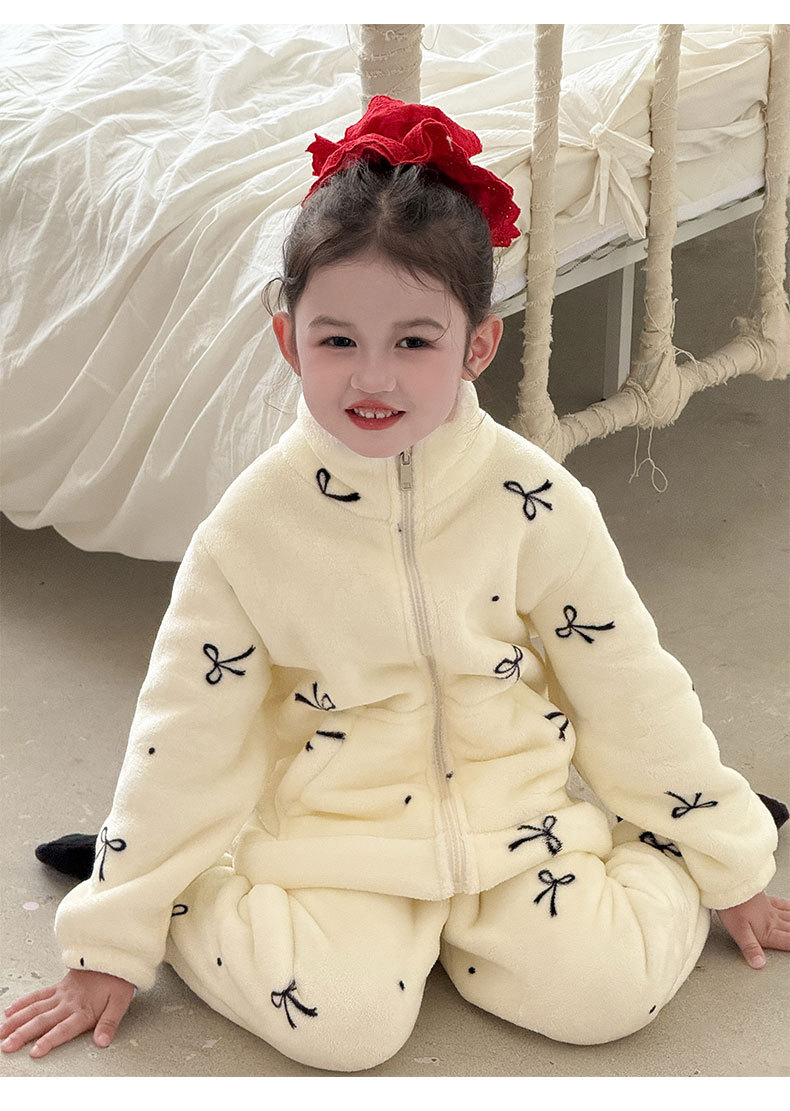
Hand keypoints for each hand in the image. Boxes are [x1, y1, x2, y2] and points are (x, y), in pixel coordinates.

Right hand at [0, 969, 133, 1057]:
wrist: (115, 955)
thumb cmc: (118, 980)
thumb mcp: (121, 1002)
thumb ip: (109, 1023)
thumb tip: (102, 1042)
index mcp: (83, 1010)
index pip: (63, 1029)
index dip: (49, 1040)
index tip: (35, 1052)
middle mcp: (69, 1003)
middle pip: (43, 1020)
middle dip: (23, 1034)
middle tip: (7, 1046)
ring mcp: (62, 994)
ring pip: (35, 1008)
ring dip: (17, 1021)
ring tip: (2, 1032)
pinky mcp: (59, 986)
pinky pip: (38, 994)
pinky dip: (23, 1003)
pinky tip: (11, 1011)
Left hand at [716, 892, 789, 968]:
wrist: (728, 882)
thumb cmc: (732, 906)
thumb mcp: (738, 931)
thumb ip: (751, 948)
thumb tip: (759, 964)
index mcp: (768, 931)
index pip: (789, 942)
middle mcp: (773, 921)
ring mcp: (770, 909)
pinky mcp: (766, 899)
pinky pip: (784, 905)